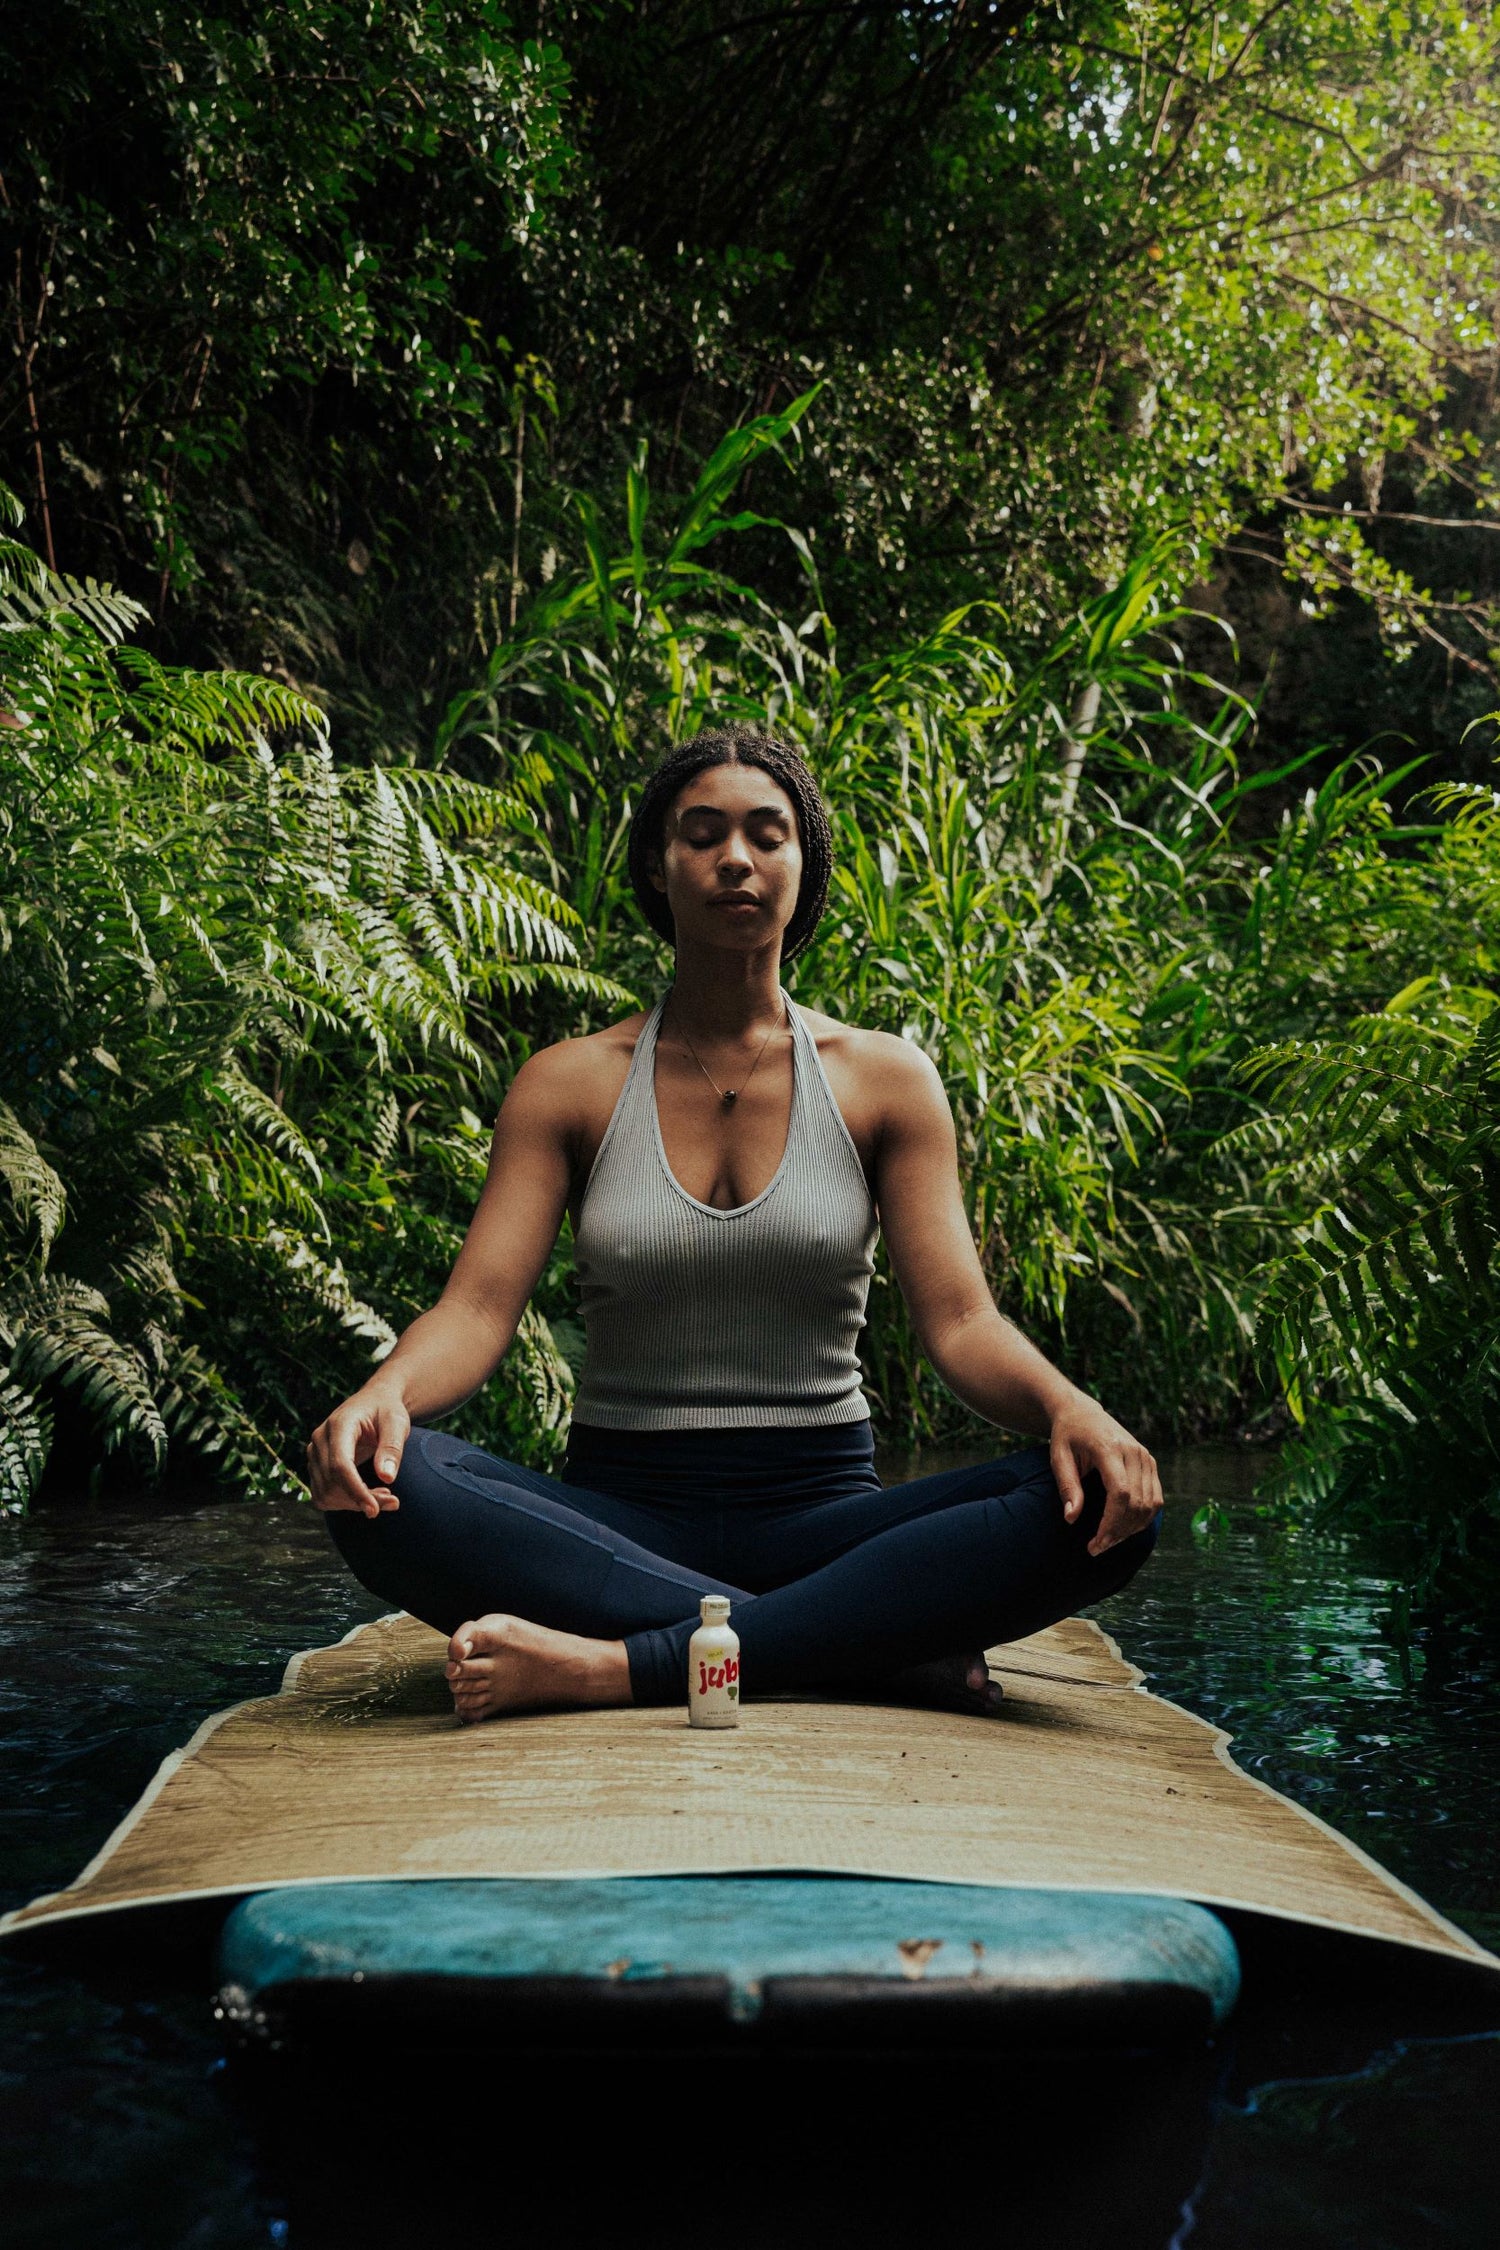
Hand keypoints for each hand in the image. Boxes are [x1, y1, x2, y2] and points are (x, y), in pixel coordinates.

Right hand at [306, 1389, 410, 1515]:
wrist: (374, 1402)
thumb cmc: (387, 1411)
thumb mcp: (397, 1423)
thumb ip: (392, 1447)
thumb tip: (387, 1477)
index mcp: (339, 1425)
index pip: (339, 1465)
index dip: (355, 1491)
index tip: (375, 1510)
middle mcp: (320, 1439)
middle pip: (332, 1483)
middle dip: (361, 1499)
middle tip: (393, 1502)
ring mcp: (315, 1453)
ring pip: (325, 1493)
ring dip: (354, 1503)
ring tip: (384, 1496)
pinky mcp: (316, 1465)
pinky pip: (323, 1495)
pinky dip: (344, 1502)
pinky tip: (367, 1494)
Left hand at [1048, 1391, 1162, 1555]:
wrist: (1082, 1412)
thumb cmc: (1067, 1435)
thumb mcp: (1058, 1457)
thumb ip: (1067, 1487)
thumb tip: (1071, 1518)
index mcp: (1109, 1448)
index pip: (1120, 1493)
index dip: (1111, 1523)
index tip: (1095, 1543)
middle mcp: (1134, 1451)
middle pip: (1136, 1503)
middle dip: (1118, 1532)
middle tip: (1096, 1547)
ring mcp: (1145, 1456)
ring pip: (1150, 1504)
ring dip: (1131, 1529)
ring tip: (1108, 1540)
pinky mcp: (1150, 1462)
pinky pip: (1155, 1498)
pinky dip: (1143, 1518)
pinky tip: (1123, 1528)